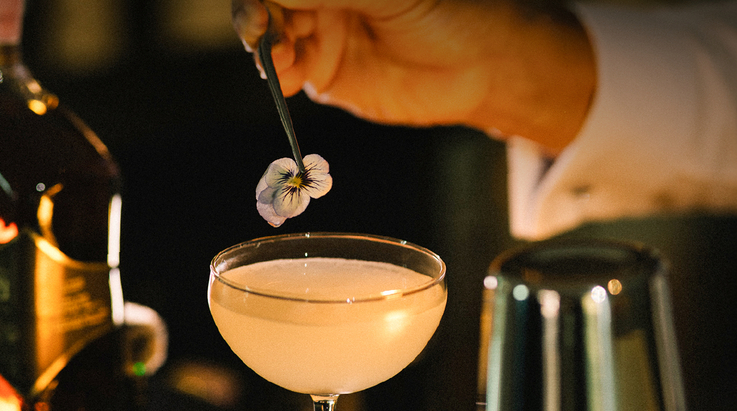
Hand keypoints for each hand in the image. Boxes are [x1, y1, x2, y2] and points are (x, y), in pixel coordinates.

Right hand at [231, 0, 594, 152]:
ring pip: (270, 36)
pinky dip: (277, 75)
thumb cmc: (447, 12)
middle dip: (255, 15)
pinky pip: (287, 72)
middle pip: (267, 4)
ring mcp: (320, 34)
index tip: (261, 7)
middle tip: (259, 29)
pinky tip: (283, 78)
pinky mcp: (325, 75)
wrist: (480, 66)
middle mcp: (322, 0)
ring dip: (264, 45)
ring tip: (274, 57)